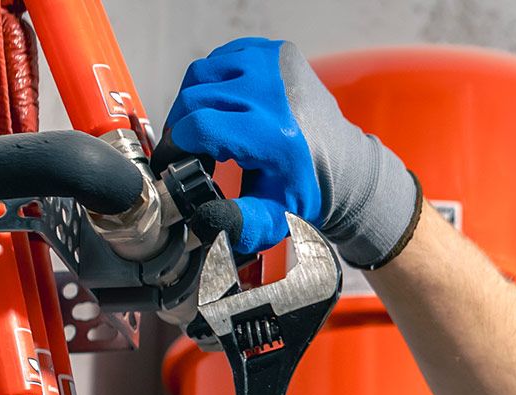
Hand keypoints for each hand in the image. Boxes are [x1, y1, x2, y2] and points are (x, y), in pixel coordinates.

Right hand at [164, 37, 419, 263]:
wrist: (342, 163)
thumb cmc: (304, 190)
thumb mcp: (274, 217)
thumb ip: (241, 224)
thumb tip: (206, 218)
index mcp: (273, 133)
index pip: (200, 126)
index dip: (176, 145)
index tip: (173, 162)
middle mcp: (273, 90)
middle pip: (195, 98)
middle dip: (181, 126)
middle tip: (188, 150)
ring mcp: (273, 63)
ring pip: (202, 73)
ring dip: (193, 101)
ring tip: (204, 129)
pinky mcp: (274, 50)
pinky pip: (221, 58)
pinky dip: (213, 81)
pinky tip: (222, 106)